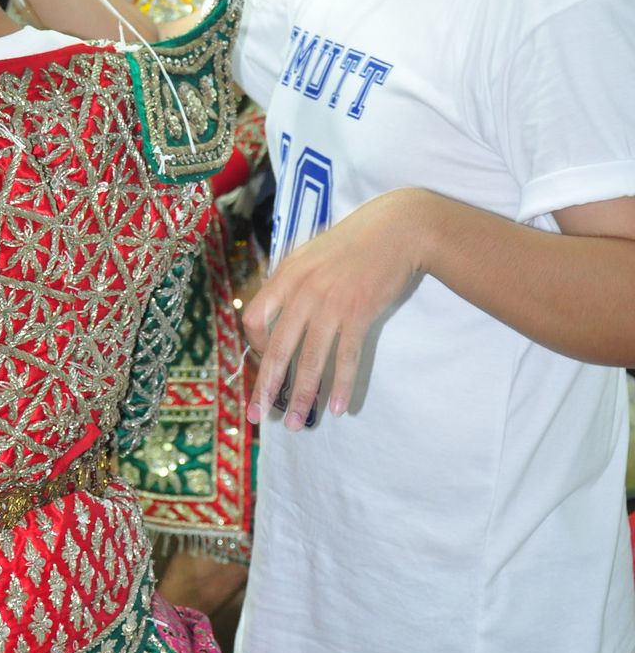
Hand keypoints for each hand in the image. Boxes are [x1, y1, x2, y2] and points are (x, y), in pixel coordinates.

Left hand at [243, 189, 428, 428]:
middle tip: (259, 416)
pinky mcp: (359, 314)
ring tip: (297, 423)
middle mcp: (303, 291)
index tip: (265, 364)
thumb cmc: (353, 242)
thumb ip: (291, 282)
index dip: (257, 347)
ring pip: (311, 360)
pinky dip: (340, 385)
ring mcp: (332, 304)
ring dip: (302, 396)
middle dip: (267, 387)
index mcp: (286, 275)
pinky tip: (336, 408)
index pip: (255, 319)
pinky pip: (346, 358)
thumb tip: (276, 315)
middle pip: (278, 349)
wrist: (398, 228)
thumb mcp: (310, 255)